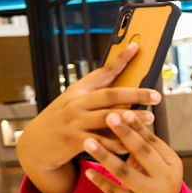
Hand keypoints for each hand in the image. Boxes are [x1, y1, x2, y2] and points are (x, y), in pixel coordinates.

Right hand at [16, 43, 161, 192]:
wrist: (35, 145)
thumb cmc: (63, 120)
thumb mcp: (74, 102)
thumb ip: (97, 95)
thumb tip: (128, 86)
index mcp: (79, 90)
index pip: (103, 72)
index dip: (120, 59)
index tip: (136, 47)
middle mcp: (76, 103)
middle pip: (110, 95)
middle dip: (136, 93)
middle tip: (156, 95)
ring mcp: (74, 122)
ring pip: (108, 118)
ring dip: (131, 119)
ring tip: (150, 118)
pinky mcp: (74, 141)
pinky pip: (102, 143)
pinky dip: (118, 144)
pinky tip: (132, 144)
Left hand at [83, 109, 183, 192]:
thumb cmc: (160, 179)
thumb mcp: (162, 163)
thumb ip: (148, 145)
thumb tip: (128, 116)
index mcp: (172, 163)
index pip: (153, 142)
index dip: (137, 127)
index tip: (122, 112)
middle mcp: (164, 178)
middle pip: (142, 153)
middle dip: (125, 134)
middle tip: (108, 117)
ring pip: (125, 173)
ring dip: (105, 156)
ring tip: (88, 142)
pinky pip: (115, 192)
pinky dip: (101, 181)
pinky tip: (88, 171)